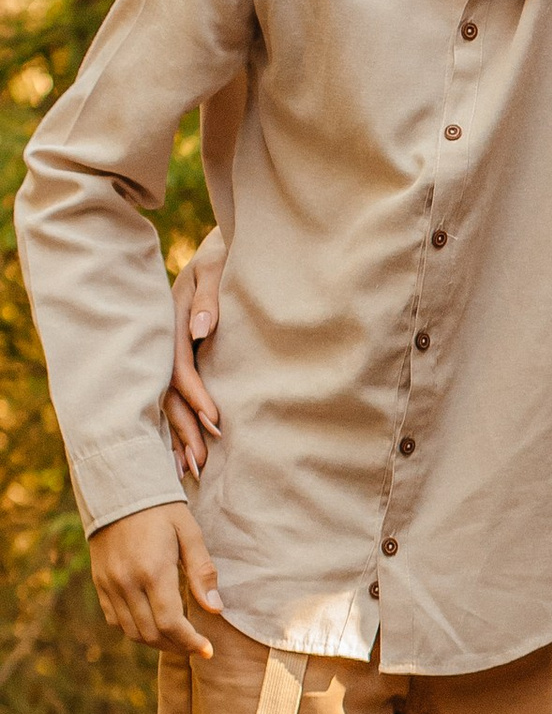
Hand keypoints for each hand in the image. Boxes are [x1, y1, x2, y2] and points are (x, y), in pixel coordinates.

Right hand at [90, 505, 224, 656]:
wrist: (119, 491)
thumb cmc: (162, 510)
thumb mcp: (190, 533)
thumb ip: (202, 572)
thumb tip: (215, 609)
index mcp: (153, 570)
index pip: (171, 623)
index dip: (191, 643)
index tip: (208, 650)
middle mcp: (126, 582)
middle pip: (151, 634)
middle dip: (177, 646)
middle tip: (197, 646)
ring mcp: (109, 584)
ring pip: (132, 632)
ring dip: (157, 642)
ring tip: (179, 639)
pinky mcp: (99, 583)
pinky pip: (115, 620)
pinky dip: (135, 630)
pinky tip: (153, 625)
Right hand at [164, 231, 226, 478]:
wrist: (222, 243)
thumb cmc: (225, 253)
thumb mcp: (218, 266)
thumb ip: (210, 297)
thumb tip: (202, 331)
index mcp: (170, 319)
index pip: (180, 366)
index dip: (195, 396)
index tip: (215, 422)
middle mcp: (164, 339)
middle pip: (167, 392)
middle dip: (183, 428)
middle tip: (201, 464)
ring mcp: (169, 349)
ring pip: (167, 399)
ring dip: (178, 433)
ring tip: (190, 469)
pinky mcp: (181, 355)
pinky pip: (173, 394)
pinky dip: (178, 422)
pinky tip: (182, 450)